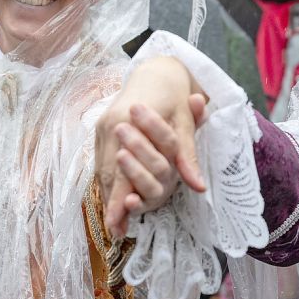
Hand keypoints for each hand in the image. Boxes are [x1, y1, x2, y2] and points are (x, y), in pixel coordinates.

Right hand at [95, 56, 206, 237]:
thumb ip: (187, 156)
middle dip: (111, 202)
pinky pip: (101, 160)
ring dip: (107, 193)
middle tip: (114, 228)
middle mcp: (109, 124)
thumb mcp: (185, 122)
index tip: (118, 224)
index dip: (119, 198)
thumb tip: (198, 186)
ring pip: (102, 167)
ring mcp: (102, 128)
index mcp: (128, 119)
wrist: (156, 70)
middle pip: (108, 170)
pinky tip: (111, 198)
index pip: (122, 167)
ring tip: (112, 222)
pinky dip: (106, 180)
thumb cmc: (174, 96)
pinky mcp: (100, 130)